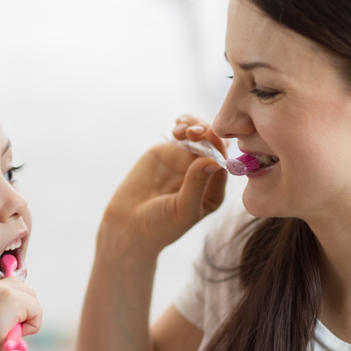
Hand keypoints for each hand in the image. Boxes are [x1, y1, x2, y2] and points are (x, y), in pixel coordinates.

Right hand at [0, 277, 41, 350]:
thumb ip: (3, 306)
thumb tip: (24, 307)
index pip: (14, 286)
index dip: (17, 308)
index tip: (5, 322)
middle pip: (26, 290)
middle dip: (26, 310)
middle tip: (11, 327)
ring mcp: (4, 290)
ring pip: (33, 301)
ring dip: (28, 319)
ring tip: (11, 330)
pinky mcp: (15, 300)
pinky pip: (37, 312)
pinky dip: (32, 327)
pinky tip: (14, 333)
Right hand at [103, 114, 227, 254]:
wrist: (127, 226)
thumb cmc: (159, 226)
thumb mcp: (182, 210)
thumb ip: (197, 185)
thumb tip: (213, 161)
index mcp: (212, 191)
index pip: (222, 165)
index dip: (218, 149)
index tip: (212, 137)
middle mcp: (202, 173)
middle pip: (213, 146)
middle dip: (207, 134)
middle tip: (196, 132)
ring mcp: (184, 161)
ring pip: (198, 136)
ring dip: (195, 126)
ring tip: (182, 130)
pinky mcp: (168, 152)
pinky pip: (180, 134)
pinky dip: (183, 125)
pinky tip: (179, 124)